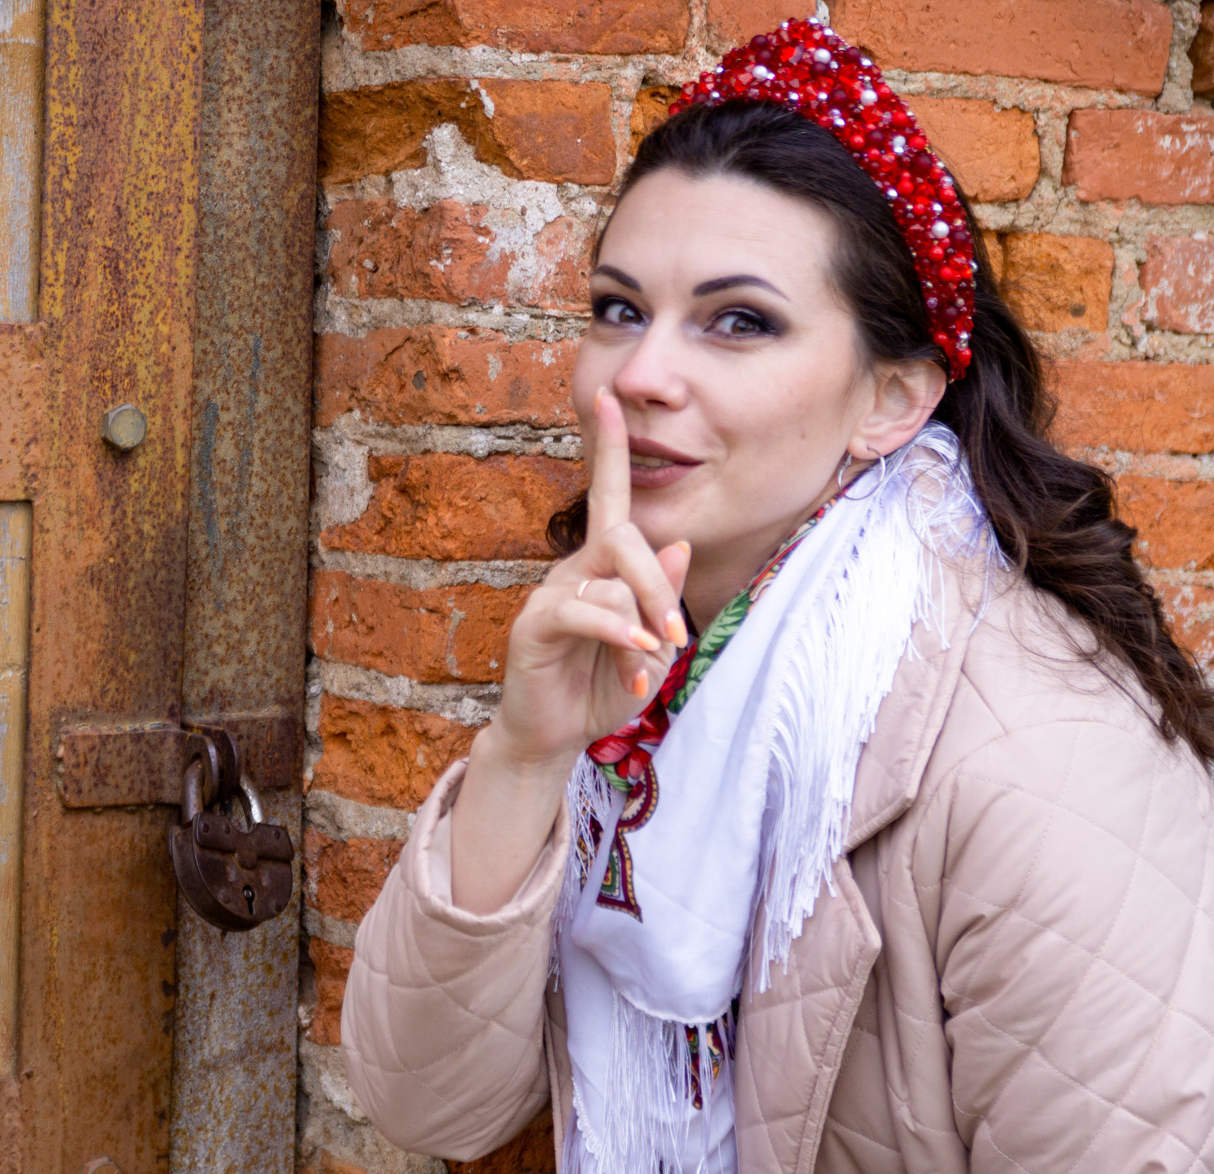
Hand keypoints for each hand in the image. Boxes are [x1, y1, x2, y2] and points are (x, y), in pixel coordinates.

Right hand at [446, 389, 689, 912]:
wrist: (555, 737)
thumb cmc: (601, 689)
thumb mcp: (651, 648)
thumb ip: (664, 600)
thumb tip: (679, 547)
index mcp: (603, 566)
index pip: (609, 496)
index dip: (607, 446)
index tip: (607, 395)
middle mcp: (575, 569)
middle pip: (624, 538)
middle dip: (658, 583)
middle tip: (674, 636)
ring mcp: (551, 594)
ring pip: (609, 579)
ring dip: (641, 624)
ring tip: (646, 666)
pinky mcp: (534, 625)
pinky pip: (582, 611)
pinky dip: (616, 632)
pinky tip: (631, 659)